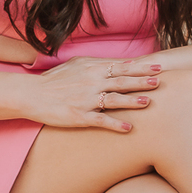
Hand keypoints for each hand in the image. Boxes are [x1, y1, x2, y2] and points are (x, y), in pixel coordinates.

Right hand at [24, 56, 161, 131]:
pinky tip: (128, 128)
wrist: (32, 94)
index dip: (141, 67)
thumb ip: (97, 64)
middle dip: (142, 81)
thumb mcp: (76, 65)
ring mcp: (86, 99)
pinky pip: (100, 120)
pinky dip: (115, 124)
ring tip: (147, 102)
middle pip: (121, 80)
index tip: (158, 67)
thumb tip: (116, 64)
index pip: (122, 66)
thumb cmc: (54, 80)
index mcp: (92, 68)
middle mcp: (91, 81)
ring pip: (113, 99)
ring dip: (131, 101)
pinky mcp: (79, 116)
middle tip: (159, 81)